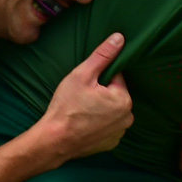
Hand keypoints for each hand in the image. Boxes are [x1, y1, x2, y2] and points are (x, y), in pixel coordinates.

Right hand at [36, 33, 134, 160]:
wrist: (54, 141)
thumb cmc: (67, 107)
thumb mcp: (82, 75)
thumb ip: (103, 55)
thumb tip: (120, 38)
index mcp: (124, 99)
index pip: (116, 78)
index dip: (98, 78)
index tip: (85, 85)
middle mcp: (127, 117)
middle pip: (115, 95)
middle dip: (101, 93)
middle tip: (81, 98)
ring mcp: (120, 132)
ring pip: (111, 111)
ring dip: (101, 108)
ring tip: (81, 111)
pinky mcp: (111, 143)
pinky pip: (107, 126)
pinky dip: (98, 124)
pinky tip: (84, 123)